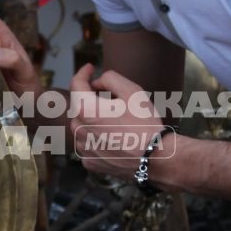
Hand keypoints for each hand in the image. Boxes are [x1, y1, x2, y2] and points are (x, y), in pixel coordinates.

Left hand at [69, 64, 166, 180]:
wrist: (155, 158)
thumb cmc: (144, 123)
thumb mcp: (131, 91)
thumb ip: (109, 78)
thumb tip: (96, 83)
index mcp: (86, 109)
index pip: (76, 84)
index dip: (83, 73)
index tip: (90, 68)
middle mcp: (78, 129)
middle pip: (79, 106)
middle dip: (91, 98)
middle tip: (111, 98)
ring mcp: (83, 148)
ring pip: (82, 126)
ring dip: (93, 119)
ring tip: (115, 121)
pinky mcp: (90, 162)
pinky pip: (89, 144)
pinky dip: (96, 138)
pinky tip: (113, 138)